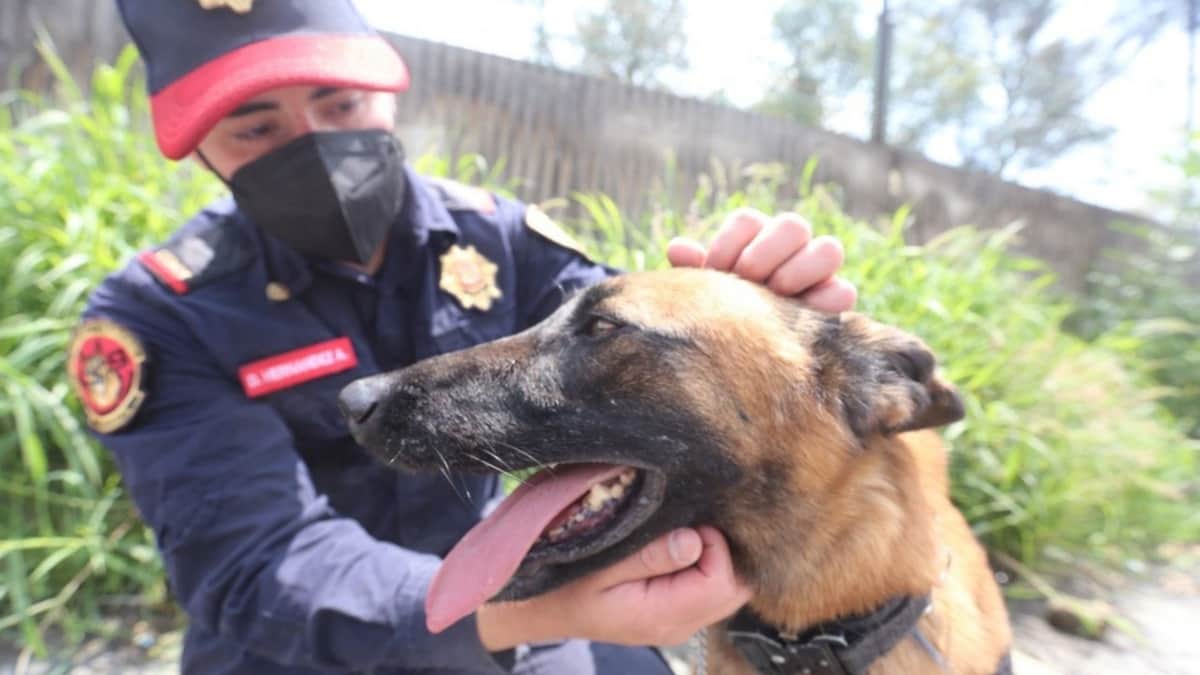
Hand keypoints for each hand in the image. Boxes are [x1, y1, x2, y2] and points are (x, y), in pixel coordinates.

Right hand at [476, 526, 750, 649]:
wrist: (540, 609)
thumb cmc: (564, 583)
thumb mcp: (601, 565)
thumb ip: (650, 556)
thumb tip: (695, 541)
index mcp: (661, 615)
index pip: (722, 583)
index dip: (716, 547)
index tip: (689, 522)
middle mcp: (678, 626)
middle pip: (735, 590)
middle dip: (724, 553)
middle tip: (692, 523)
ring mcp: (678, 623)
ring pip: (727, 591)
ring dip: (716, 559)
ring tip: (686, 531)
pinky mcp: (674, 613)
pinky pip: (710, 590)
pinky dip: (707, 566)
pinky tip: (683, 545)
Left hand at [668, 208, 856, 312]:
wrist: (743, 357)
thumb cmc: (721, 316)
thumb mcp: (705, 295)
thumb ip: (694, 271)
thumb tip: (678, 248)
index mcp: (753, 239)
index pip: (747, 221)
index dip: (730, 243)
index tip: (717, 268)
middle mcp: (789, 248)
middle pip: (792, 226)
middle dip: (766, 254)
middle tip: (749, 280)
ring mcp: (817, 273)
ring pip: (828, 250)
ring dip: (798, 271)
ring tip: (776, 295)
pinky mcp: (836, 302)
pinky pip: (844, 292)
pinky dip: (825, 301)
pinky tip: (799, 316)